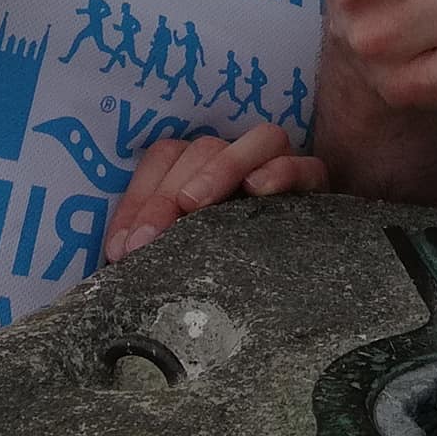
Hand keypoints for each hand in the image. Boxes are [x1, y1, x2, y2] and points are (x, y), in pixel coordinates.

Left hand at [103, 127, 327, 263]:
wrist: (297, 297)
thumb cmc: (225, 271)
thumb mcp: (184, 254)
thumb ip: (159, 242)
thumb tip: (120, 252)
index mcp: (204, 169)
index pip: (167, 157)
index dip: (139, 196)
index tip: (122, 247)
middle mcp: (241, 160)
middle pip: (205, 148)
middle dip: (168, 193)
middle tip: (148, 241)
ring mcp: (281, 167)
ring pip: (259, 139)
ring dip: (220, 167)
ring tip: (192, 205)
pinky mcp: (316, 185)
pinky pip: (308, 165)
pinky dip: (283, 170)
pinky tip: (259, 189)